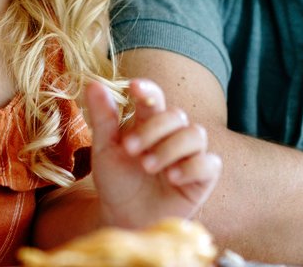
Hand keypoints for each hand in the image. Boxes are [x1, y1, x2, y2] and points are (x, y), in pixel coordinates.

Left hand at [85, 78, 221, 228]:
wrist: (125, 218)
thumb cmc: (117, 181)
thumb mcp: (105, 150)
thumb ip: (102, 118)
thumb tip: (92, 83)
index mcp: (148, 122)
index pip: (154, 97)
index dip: (148, 89)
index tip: (134, 87)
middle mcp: (172, 134)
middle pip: (176, 115)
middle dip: (153, 130)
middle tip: (131, 150)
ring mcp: (190, 154)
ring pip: (195, 135)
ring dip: (171, 148)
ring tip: (148, 166)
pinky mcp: (203, 177)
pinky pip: (210, 163)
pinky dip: (192, 167)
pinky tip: (172, 178)